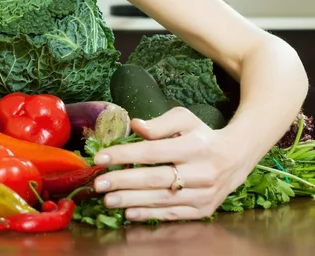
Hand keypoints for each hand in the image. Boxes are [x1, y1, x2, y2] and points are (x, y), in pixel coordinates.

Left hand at [91, 107, 251, 221]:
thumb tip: (135, 125)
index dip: (125, 155)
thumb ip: (159, 123)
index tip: (101, 158)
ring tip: (107, 199)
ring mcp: (203, 195)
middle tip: (98, 183)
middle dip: (123, 181)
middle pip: (154, 178)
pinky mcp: (203, 210)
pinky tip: (128, 212)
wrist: (236, 159)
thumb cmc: (202, 136)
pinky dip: (149, 214)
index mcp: (194, 147)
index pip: (153, 152)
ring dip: (131, 200)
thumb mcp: (184, 119)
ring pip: (161, 199)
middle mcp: (200, 173)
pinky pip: (172, 214)